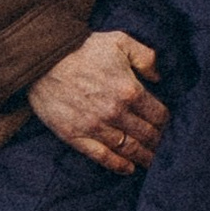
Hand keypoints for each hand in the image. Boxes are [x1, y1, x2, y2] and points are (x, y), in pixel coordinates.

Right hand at [27, 30, 165, 173]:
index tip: (168, 125)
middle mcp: (115, 113)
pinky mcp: (76, 136)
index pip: (160, 115)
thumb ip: (146, 57)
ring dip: (144, 157)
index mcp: (129, 91)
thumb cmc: (82, 48)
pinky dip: (119, 166)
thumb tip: (160, 77)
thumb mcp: (120, 42)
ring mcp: (95, 127)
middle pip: (147, 135)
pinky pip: (102, 157)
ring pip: (129, 149)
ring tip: (153, 161)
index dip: (167, 122)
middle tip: (165, 146)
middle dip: (159, 142)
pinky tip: (129, 168)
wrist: (42, 59)